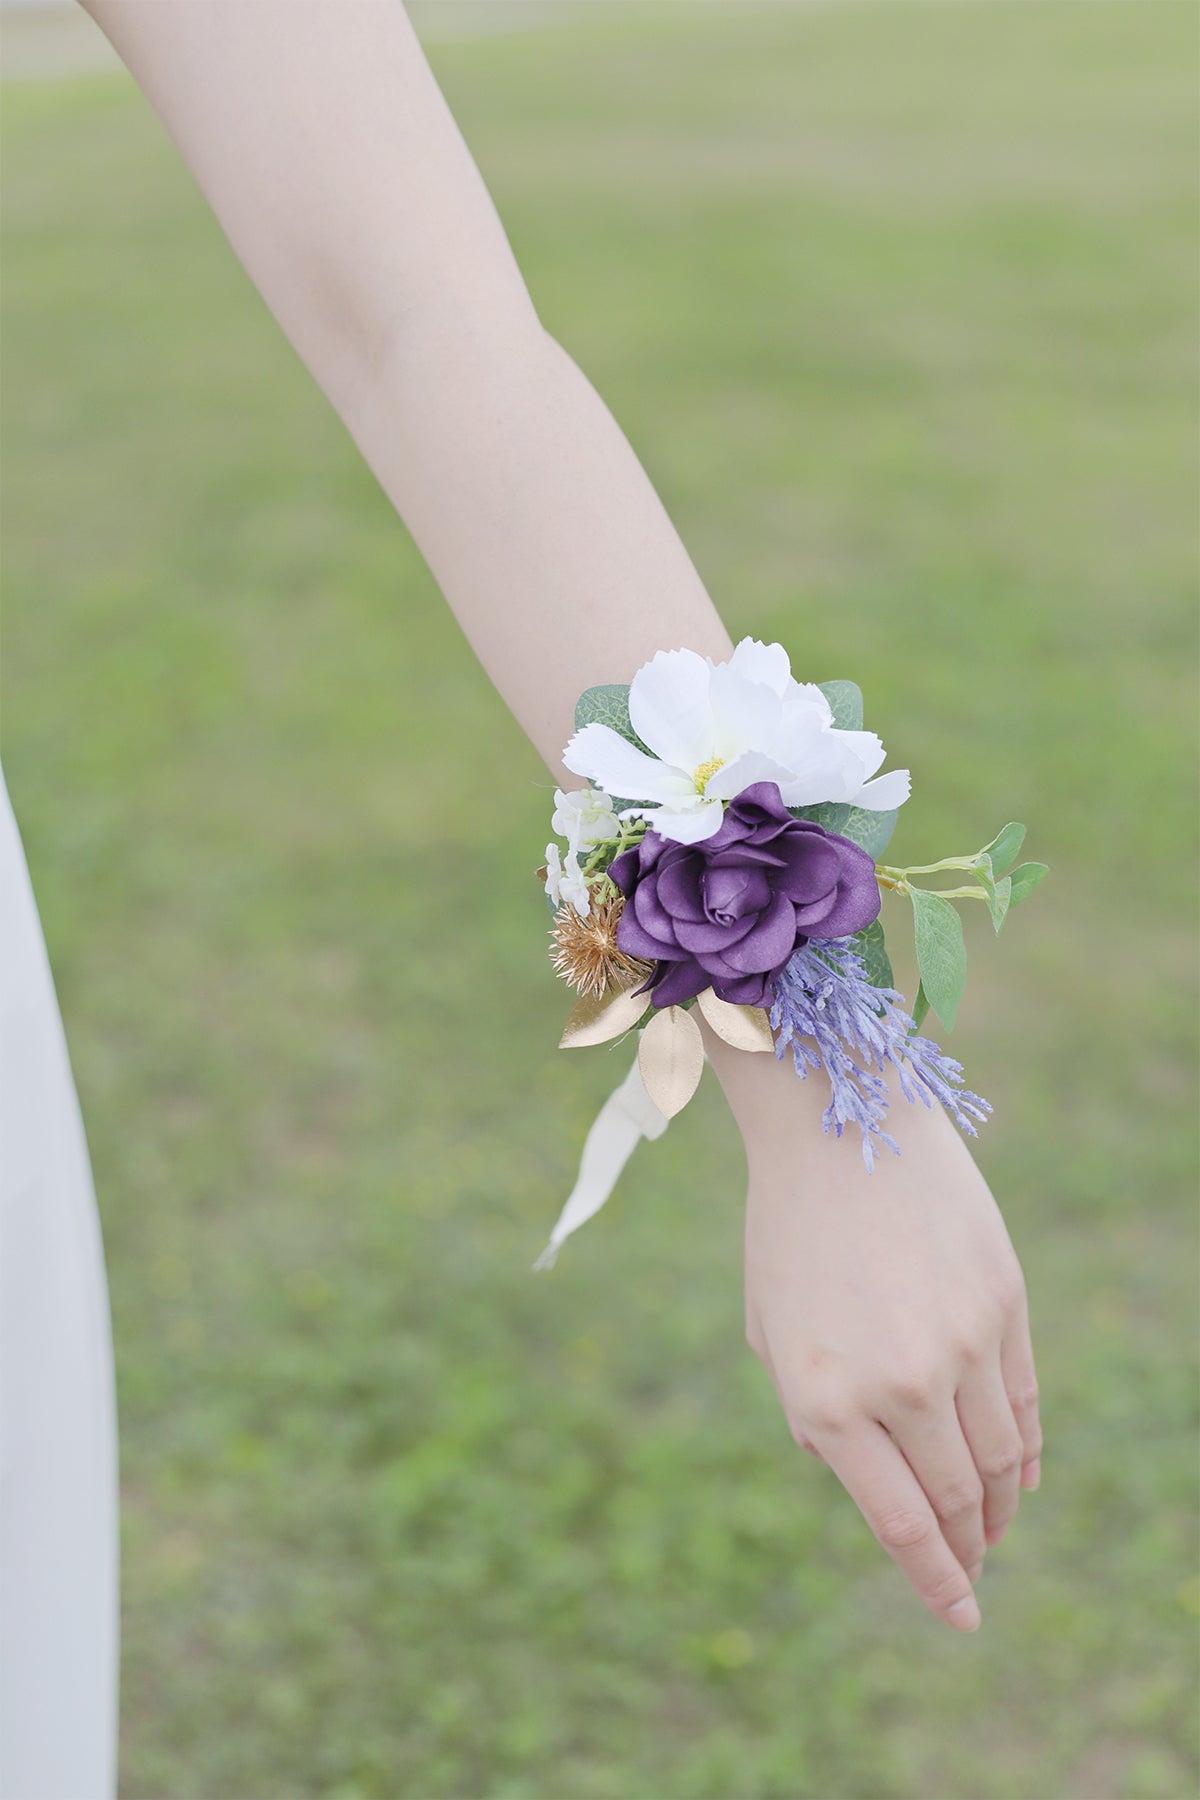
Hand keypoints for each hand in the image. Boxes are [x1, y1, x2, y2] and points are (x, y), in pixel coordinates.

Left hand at [706, 1034, 1041, 1631]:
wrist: (839, 1123)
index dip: (935, 1582)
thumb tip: (854, 1470)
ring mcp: (959, 1344)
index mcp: (825, 1399)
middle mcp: (898, 1383)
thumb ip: (812, 1412)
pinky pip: (1023, 1401)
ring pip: (997, 1459)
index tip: (961, 1618)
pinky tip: (1018, 1474)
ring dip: (998, 1506)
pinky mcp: (1002, 1303)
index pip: (899, 1525)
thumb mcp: (772, 1331)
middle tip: (972, 1572)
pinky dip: (1025, 1449)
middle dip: (966, 1549)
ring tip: (992, 1528)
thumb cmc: (788, 1228)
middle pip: (953, 1501)